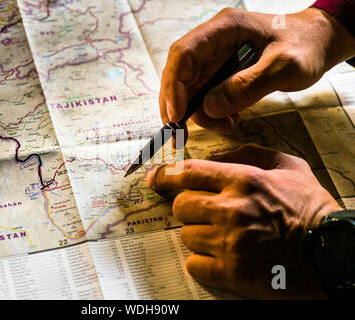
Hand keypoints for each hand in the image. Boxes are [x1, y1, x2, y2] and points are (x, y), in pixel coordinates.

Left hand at [147, 144, 341, 298]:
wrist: (331, 252)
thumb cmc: (309, 207)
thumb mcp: (286, 166)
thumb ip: (247, 154)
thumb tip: (211, 157)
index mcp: (243, 180)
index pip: (188, 172)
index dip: (165, 174)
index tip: (154, 178)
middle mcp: (232, 210)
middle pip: (181, 206)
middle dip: (188, 208)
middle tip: (204, 212)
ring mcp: (230, 243)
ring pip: (186, 235)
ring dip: (198, 235)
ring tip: (222, 236)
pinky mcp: (232, 273)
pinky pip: (194, 264)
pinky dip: (201, 261)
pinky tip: (220, 256)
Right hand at [160, 7, 354, 143]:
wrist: (318, 43)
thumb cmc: (306, 47)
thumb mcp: (284, 67)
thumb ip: (247, 86)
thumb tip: (209, 108)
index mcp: (224, 28)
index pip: (184, 54)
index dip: (174, 86)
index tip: (176, 116)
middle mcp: (212, 41)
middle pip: (180, 74)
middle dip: (178, 107)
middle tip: (180, 136)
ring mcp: (215, 57)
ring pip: (190, 89)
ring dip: (199, 114)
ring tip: (225, 127)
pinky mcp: (220, 72)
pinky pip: (205, 95)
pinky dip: (211, 113)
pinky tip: (229, 121)